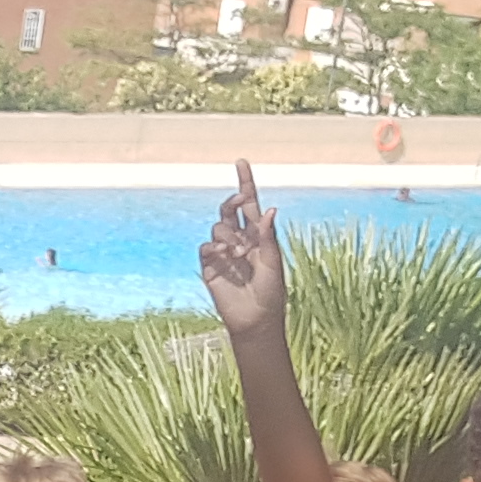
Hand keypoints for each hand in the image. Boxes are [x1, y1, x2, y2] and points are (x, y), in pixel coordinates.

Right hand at [199, 160, 285, 338]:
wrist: (255, 319)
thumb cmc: (271, 292)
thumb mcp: (273, 261)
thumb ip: (268, 236)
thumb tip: (269, 209)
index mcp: (258, 235)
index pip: (250, 204)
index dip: (245, 183)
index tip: (241, 162)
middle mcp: (240, 240)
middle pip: (230, 210)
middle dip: (233, 201)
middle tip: (239, 202)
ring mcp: (224, 253)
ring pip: (219, 227)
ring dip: (229, 234)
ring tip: (240, 253)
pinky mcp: (210, 268)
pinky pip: (206, 247)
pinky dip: (214, 247)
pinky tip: (224, 256)